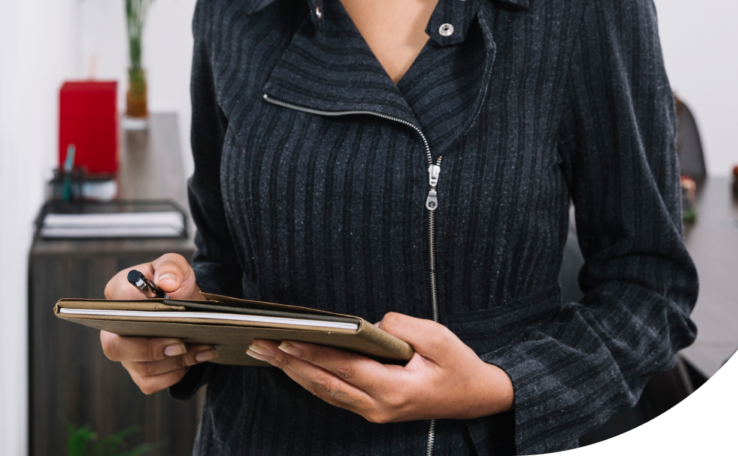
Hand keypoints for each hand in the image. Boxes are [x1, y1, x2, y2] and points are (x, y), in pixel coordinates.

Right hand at [100, 253, 213, 393]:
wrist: (187, 306)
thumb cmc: (175, 283)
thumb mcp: (176, 266)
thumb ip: (171, 268)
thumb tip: (167, 283)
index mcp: (118, 292)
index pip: (117, 301)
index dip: (137, 305)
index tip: (164, 302)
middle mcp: (113, 326)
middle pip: (115, 347)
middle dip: (150, 348)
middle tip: (180, 343)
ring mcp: (124, 351)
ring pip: (140, 367)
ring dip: (174, 361)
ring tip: (203, 348)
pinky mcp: (137, 370)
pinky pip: (150, 383)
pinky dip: (174, 374)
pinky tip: (196, 359)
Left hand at [245, 312, 513, 421]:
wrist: (478, 399)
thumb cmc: (458, 365)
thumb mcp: (438, 337)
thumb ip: (402, 327)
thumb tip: (370, 324)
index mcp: (394, 389)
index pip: (344, 368)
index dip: (313, 353)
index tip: (286, 340)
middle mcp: (378, 406)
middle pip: (325, 383)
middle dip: (290, 363)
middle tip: (259, 345)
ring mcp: (375, 412)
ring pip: (325, 392)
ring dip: (294, 372)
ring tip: (266, 352)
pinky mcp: (374, 409)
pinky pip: (335, 394)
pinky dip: (311, 379)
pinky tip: (293, 365)